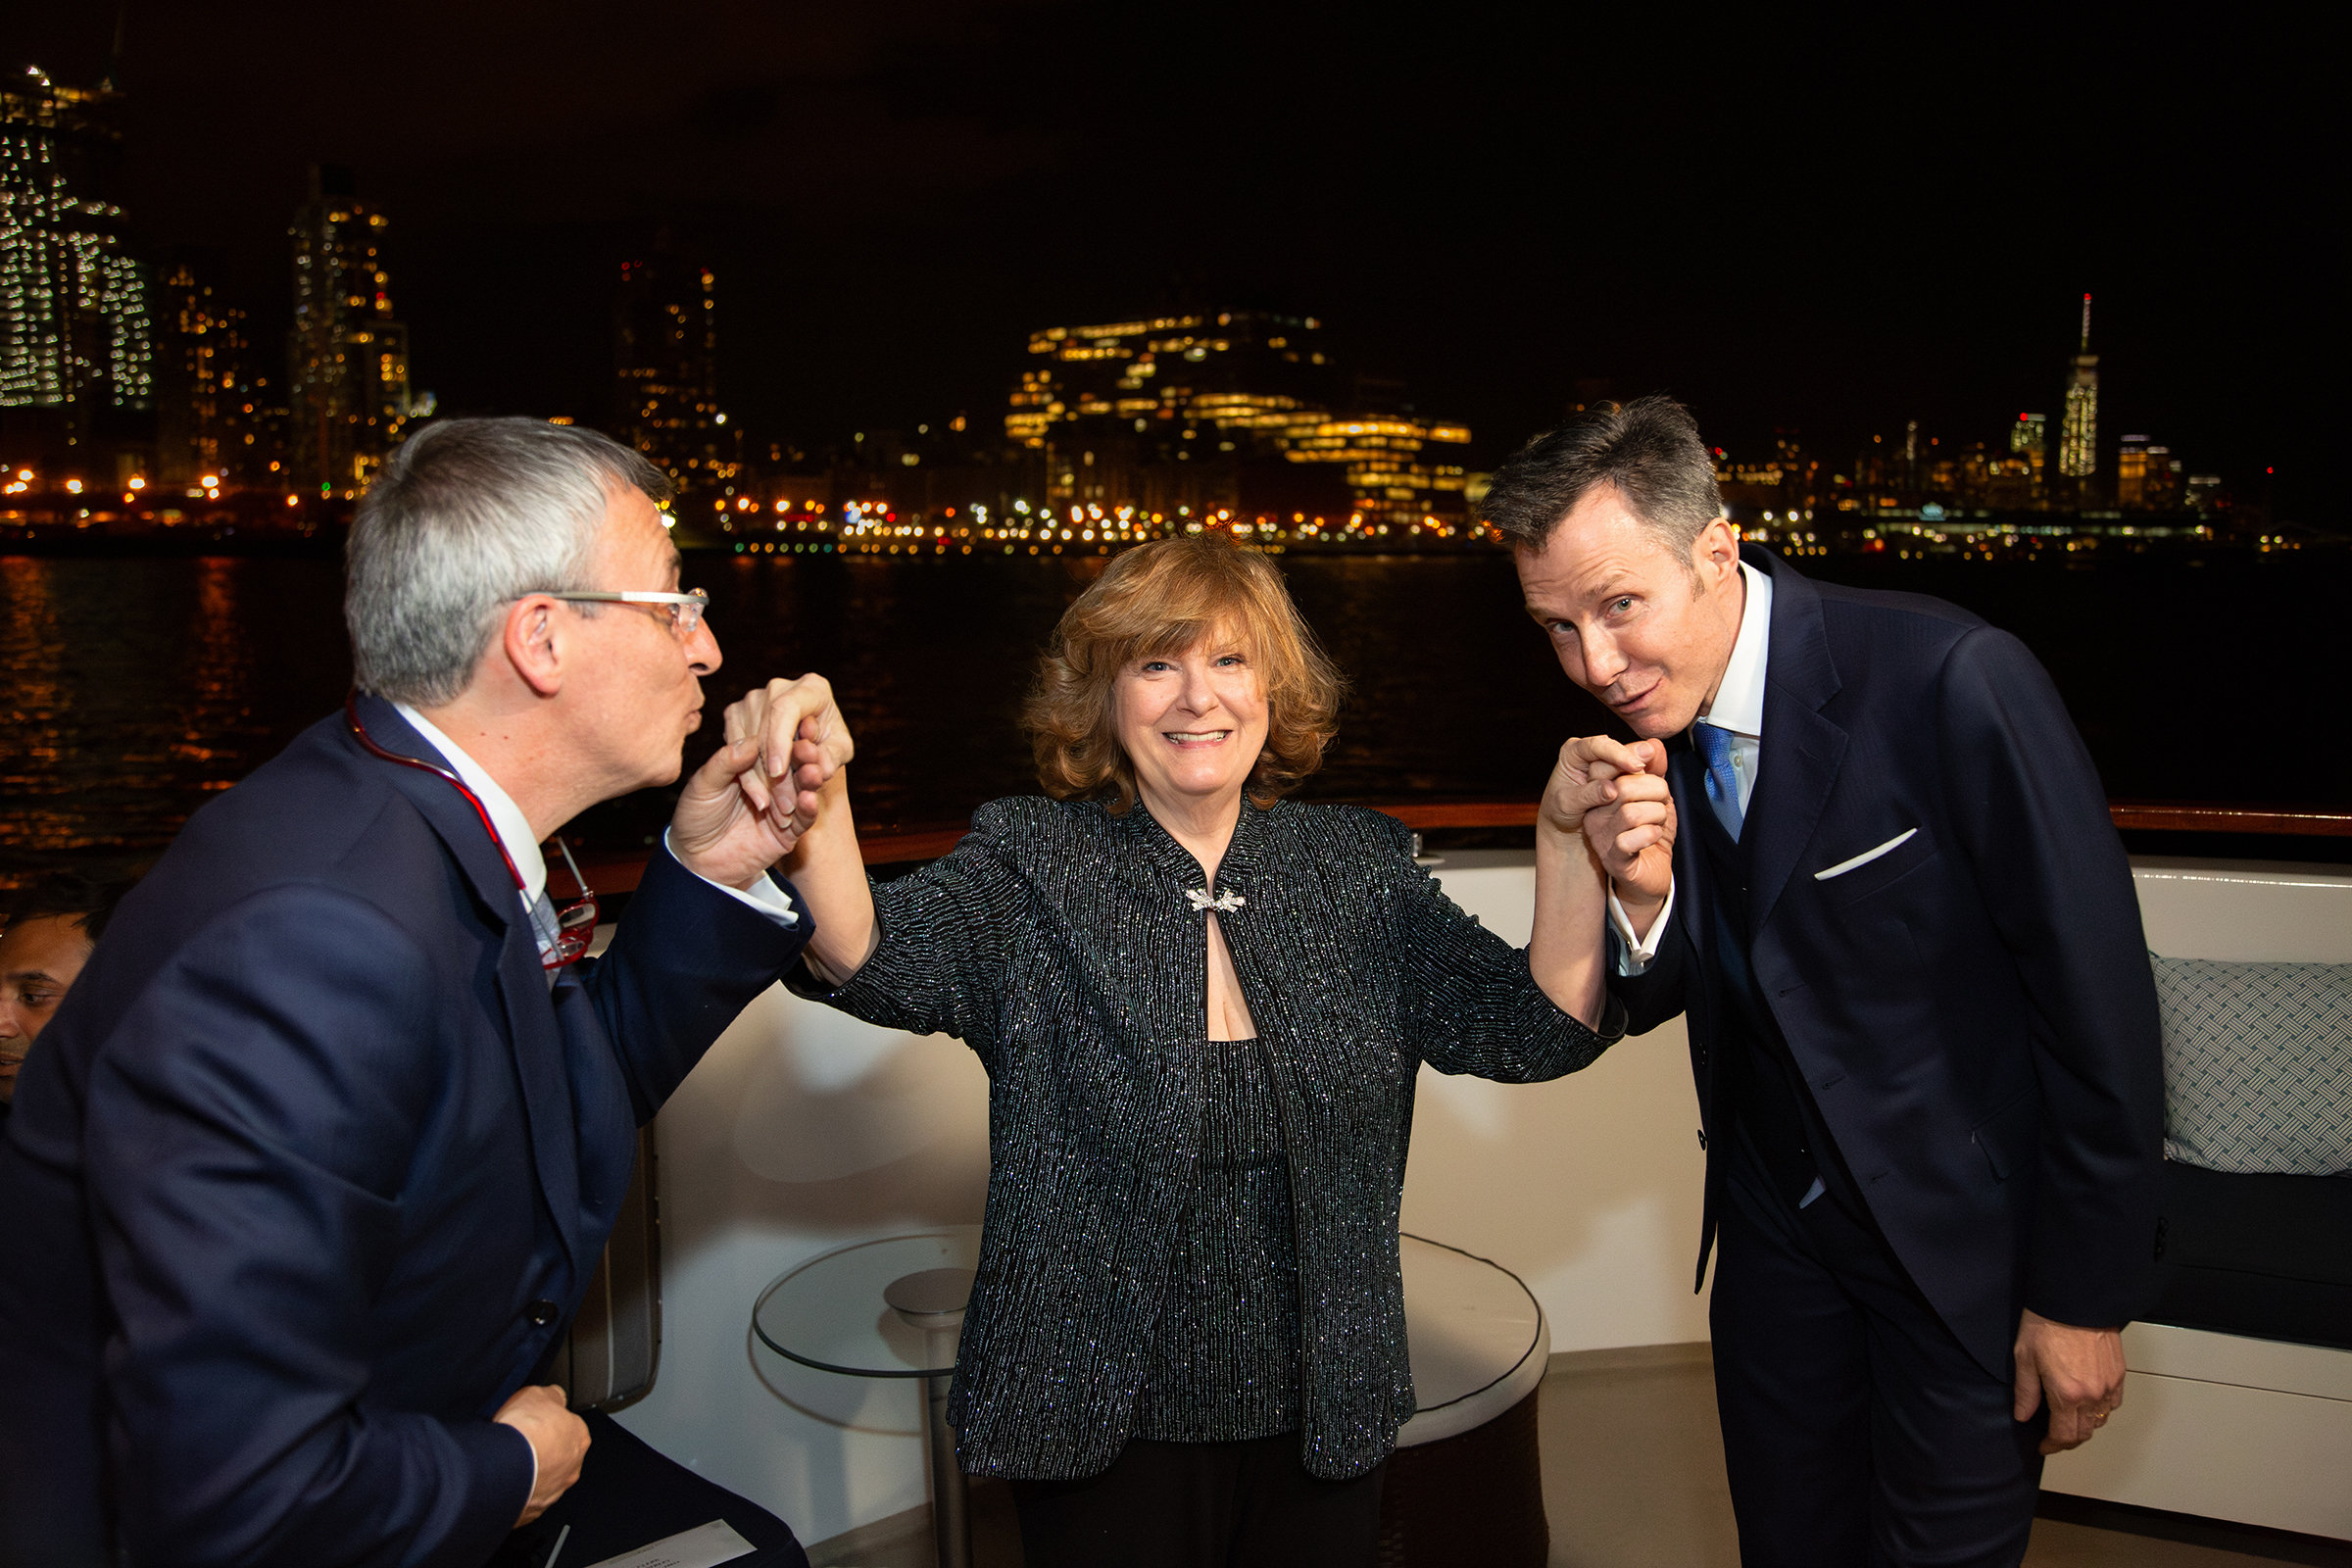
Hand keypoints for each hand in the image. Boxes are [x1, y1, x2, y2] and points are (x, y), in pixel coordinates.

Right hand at [493, 1383, 589, 1526]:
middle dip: (541, 1450)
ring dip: (529, 1473)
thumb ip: (551, 1396)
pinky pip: (525, 1500)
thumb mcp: (537, 1394)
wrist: (503, 1467)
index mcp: (579, 1437)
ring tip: (508, 1463)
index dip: (549, 1423)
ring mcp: (553, 1492)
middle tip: (519, 1443)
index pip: (569, 1427)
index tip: (535, 1422)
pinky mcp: (532, 1512)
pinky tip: (503, 1481)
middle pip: (557, 1456)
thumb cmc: (523, 1431)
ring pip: (542, 1480)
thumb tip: (555, 1395)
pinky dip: (516, 1492)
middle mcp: (572, 1468)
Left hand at [670, 676, 854, 886]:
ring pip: (803, 790)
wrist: (695, 862)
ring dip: (810, 780)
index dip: (782, 736)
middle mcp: (771, 783)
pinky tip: (809, 799)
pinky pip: (803, 820)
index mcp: (750, 765)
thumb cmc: (694, 818)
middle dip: (802, 756)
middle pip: (793, 765)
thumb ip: (725, 763)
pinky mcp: (789, 832)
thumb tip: (750, 740)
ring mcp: (782, 806)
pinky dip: (808, 809)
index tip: (796, 722)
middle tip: (809, 746)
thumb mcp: (703, 786)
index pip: (771, 746)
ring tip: (813, 771)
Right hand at [1543, 736, 1675, 914]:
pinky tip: (1654, 836)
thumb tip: (1653, 744)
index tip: (1649, 767)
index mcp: (1600, 793)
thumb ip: (1654, 768)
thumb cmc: (1650, 831)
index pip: (1604, 765)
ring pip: (1630, 812)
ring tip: (1659, 820)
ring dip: (1656, 814)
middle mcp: (1595, 813)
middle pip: (1622, 786)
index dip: (1632, 760)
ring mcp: (1602, 837)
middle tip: (1663, 799)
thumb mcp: (1655, 795)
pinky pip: (1630, 840)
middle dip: (1655, 789)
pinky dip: (1651, 834)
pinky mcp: (1613, 858)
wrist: (1653, 873)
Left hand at [2012, 1308, 2125, 1453]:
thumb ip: (2026, 1392)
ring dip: (2085, 1425)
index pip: (2064, 1435)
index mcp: (2067, 1394)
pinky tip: (2089, 1403)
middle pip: (2084, 1433)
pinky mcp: (2119, 1374)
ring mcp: (2108, 1385)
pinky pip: (2113, 1403)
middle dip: (2068, 1439)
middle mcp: (2092, 1395)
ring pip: (2101, 1420)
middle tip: (2054, 1436)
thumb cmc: (2047, 1323)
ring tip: (2069, 1420)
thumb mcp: (2024, 1357)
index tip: (2044, 1446)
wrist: (2075, 1299)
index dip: (2052, 1445)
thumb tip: (2023, 1415)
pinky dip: (2102, 1409)